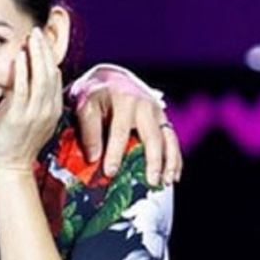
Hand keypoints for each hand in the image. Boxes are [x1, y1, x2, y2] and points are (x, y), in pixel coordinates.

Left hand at [0, 28, 62, 171]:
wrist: (13, 164)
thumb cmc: (19, 140)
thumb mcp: (34, 117)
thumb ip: (36, 98)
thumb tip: (29, 78)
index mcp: (53, 108)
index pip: (56, 76)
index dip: (50, 57)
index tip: (43, 41)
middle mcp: (48, 109)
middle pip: (51, 72)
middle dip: (45, 50)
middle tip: (38, 31)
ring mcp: (35, 113)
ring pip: (40, 78)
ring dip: (36, 55)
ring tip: (31, 37)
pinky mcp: (19, 117)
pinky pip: (23, 90)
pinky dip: (23, 71)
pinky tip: (20, 57)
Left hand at [73, 69, 182, 184]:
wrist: (110, 78)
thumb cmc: (94, 94)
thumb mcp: (84, 105)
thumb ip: (88, 130)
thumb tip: (93, 158)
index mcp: (123, 100)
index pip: (120, 131)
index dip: (115, 153)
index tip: (110, 172)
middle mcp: (144, 105)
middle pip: (152, 136)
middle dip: (152, 161)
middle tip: (150, 181)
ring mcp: (156, 111)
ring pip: (168, 139)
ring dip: (170, 162)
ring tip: (166, 182)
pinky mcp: (162, 119)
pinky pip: (172, 140)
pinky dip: (175, 158)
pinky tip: (173, 176)